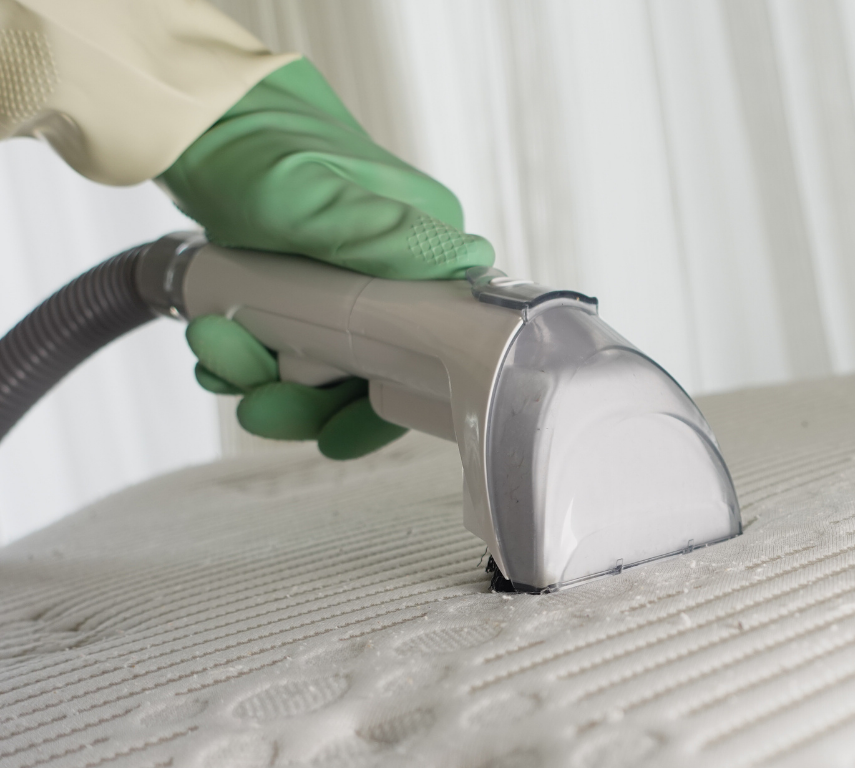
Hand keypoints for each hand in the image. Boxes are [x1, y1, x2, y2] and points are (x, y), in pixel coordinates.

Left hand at [158, 58, 493, 458]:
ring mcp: (353, 287)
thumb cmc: (261, 147)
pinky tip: (216, 345)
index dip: (379, 411)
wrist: (198, 118)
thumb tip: (469, 263)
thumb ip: (386, 234)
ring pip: (320, 371)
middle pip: (369, 378)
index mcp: (427, 256)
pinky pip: (287, 350)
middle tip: (252, 399)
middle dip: (303, 399)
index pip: (429, 362)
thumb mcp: (317, 197)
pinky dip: (246, 360)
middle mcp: (400, 278)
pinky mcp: (311, 289)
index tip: (333, 435)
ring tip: (214, 348)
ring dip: (261, 376)